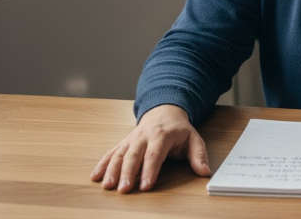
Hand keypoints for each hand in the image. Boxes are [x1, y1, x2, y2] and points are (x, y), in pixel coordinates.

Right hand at [90, 104, 210, 192]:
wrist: (164, 111)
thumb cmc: (179, 129)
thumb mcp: (193, 139)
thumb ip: (198, 155)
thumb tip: (205, 171)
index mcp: (162, 135)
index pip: (155, 154)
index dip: (150, 170)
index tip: (146, 186)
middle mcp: (144, 136)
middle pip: (134, 155)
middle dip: (128, 173)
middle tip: (124, 190)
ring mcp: (131, 139)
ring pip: (119, 154)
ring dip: (112, 170)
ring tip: (108, 186)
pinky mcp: (123, 143)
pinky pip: (111, 152)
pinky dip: (102, 164)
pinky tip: (95, 176)